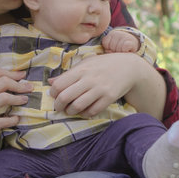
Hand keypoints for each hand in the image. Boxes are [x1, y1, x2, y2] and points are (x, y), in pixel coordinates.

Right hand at [0, 69, 30, 148]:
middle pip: (3, 82)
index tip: (23, 74)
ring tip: (25, 100)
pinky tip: (16, 119)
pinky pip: (1, 121)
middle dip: (20, 84)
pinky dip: (12, 119)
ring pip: (4, 98)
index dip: (12, 72)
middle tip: (29, 87)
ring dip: (19, 98)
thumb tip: (1, 85)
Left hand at [48, 52, 162, 117]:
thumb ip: (68, 74)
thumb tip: (50, 82)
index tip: (54, 95)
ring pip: (77, 106)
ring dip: (70, 111)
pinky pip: (93, 111)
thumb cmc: (103, 64)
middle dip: (58, 105)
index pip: (59, 84)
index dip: (53, 93)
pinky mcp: (109, 97)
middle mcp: (89, 79)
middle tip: (59, 107)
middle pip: (65, 97)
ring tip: (70, 110)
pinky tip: (84, 111)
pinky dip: (85, 113)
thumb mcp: (85, 64)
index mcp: (81, 69)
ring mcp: (100, 89)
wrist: (129, 67)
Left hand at [101, 29, 139, 52]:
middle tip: (119, 50)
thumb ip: (106, 48)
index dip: (108, 48)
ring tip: (123, 50)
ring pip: (117, 49)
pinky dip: (125, 51)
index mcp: (111, 34)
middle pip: (111, 47)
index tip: (112, 48)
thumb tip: (100, 53)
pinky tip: (127, 50)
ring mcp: (124, 37)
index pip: (105, 43)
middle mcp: (117, 34)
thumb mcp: (112, 44)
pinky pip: (124, 48)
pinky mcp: (130, 42)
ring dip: (120, 52)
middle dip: (114, 51)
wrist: (134, 42)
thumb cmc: (120, 46)